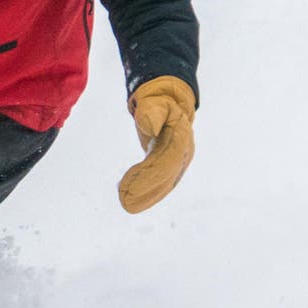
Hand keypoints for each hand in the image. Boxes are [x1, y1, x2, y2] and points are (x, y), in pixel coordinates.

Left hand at [118, 76, 195, 212]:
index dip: (149, 175)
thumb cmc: (158, 103)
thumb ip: (152, 112)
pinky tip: (132, 204)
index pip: (166, 161)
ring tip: (126, 205)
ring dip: (146, 197)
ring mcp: (179, 163)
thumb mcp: (155, 102)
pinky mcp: (170, 168)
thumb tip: (149, 127)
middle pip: (166, 176)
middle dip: (145, 189)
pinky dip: (147, 195)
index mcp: (181, 138)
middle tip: (124, 201)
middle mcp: (183, 154)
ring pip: (164, 184)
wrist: (170, 106)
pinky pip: (161, 184)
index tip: (129, 184)